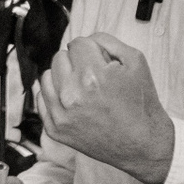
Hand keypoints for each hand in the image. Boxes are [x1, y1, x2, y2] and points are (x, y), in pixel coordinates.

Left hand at [41, 34, 175, 183]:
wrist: (141, 144)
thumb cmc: (140, 103)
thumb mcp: (135, 61)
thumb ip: (107, 41)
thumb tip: (86, 39)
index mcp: (92, 76)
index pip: (78, 43)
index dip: (92, 50)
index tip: (101, 62)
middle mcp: (72, 95)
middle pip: (60, 57)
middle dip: (77, 61)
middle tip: (94, 75)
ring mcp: (60, 114)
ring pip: (47, 76)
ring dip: (63, 77)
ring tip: (83, 88)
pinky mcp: (54, 129)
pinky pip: (41, 99)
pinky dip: (55, 96)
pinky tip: (73, 101)